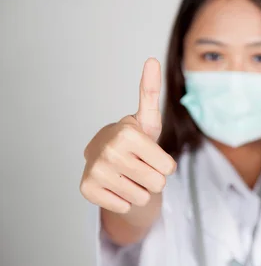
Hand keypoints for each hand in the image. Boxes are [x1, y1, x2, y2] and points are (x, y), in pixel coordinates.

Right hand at [79, 58, 176, 212]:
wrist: (105, 159)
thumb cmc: (133, 140)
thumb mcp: (148, 118)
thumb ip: (151, 91)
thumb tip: (152, 59)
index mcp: (128, 133)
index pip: (169, 168)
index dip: (165, 166)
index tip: (151, 155)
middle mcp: (109, 151)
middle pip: (157, 184)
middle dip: (154, 179)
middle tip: (140, 167)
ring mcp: (95, 171)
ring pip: (141, 198)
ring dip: (139, 191)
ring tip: (128, 176)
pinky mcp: (86, 190)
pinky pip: (124, 206)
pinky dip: (123, 200)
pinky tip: (116, 186)